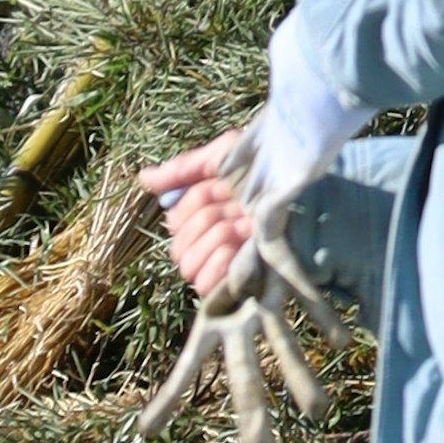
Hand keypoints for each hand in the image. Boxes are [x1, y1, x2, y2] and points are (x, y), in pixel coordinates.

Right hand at [139, 137, 256, 299]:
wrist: (301, 181)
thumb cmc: (266, 164)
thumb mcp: (222, 157)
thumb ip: (182, 170)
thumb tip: (142, 179)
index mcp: (203, 211)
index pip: (176, 220)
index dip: (194, 205)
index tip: (221, 192)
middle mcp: (209, 237)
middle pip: (179, 245)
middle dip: (204, 224)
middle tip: (232, 212)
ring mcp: (223, 260)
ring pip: (188, 264)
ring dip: (211, 245)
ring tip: (236, 232)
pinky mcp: (239, 278)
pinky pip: (207, 285)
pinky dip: (217, 268)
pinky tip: (236, 252)